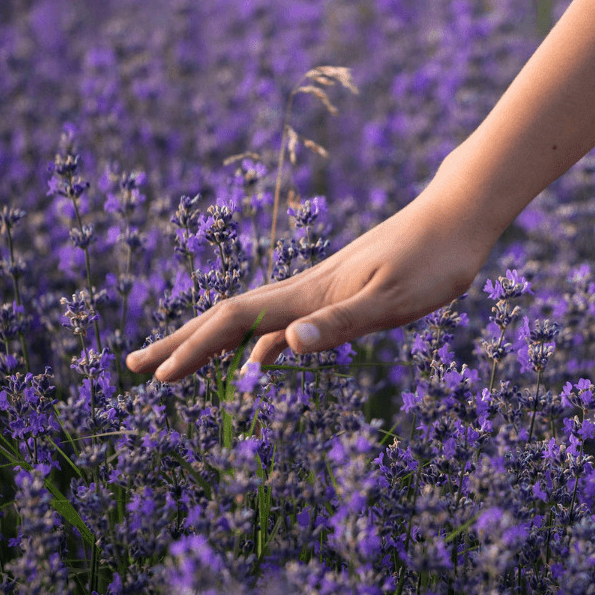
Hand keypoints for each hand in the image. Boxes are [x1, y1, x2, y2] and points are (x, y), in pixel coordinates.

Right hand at [125, 170, 497, 382]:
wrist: (458, 216)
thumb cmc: (435, 259)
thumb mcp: (395, 300)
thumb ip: (342, 324)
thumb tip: (282, 347)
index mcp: (312, 293)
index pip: (236, 322)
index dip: (194, 348)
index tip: (159, 378)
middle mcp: (308, 288)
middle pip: (229, 317)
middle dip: (182, 344)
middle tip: (136, 369)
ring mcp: (323, 288)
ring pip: (254, 319)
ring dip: (212, 343)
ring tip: (180, 366)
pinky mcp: (344, 290)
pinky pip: (286, 322)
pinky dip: (260, 344)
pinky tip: (260, 360)